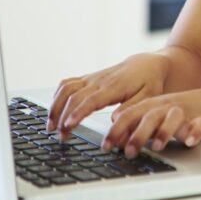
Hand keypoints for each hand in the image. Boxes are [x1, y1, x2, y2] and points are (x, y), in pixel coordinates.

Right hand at [47, 53, 171, 137]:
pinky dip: (57, 96)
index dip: (78, 113)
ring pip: (66, 89)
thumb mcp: (149, 97)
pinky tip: (54, 109)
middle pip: (74, 97)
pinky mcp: (88, 78)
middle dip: (63, 116)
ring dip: (55, 107)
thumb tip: (114, 120)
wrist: (148, 64)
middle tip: (60, 136)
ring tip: (50, 126)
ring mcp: (92, 78)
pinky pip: (67, 83)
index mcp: (114, 86)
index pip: (91, 100)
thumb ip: (131, 108)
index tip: (68, 126)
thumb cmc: (150, 82)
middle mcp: (99, 81)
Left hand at [102, 89, 200, 156]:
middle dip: (138, 135)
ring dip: (164, 132)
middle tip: (129, 152)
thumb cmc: (176, 112)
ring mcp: (186, 111)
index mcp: (152, 105)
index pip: (130, 115)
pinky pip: (200, 124)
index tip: (106, 146)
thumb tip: (116, 142)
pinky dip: (195, 132)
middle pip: (150, 117)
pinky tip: (189, 141)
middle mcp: (167, 106)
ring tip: (157, 147)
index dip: (117, 130)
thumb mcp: (154, 116)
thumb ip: (136, 126)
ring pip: (174, 118)